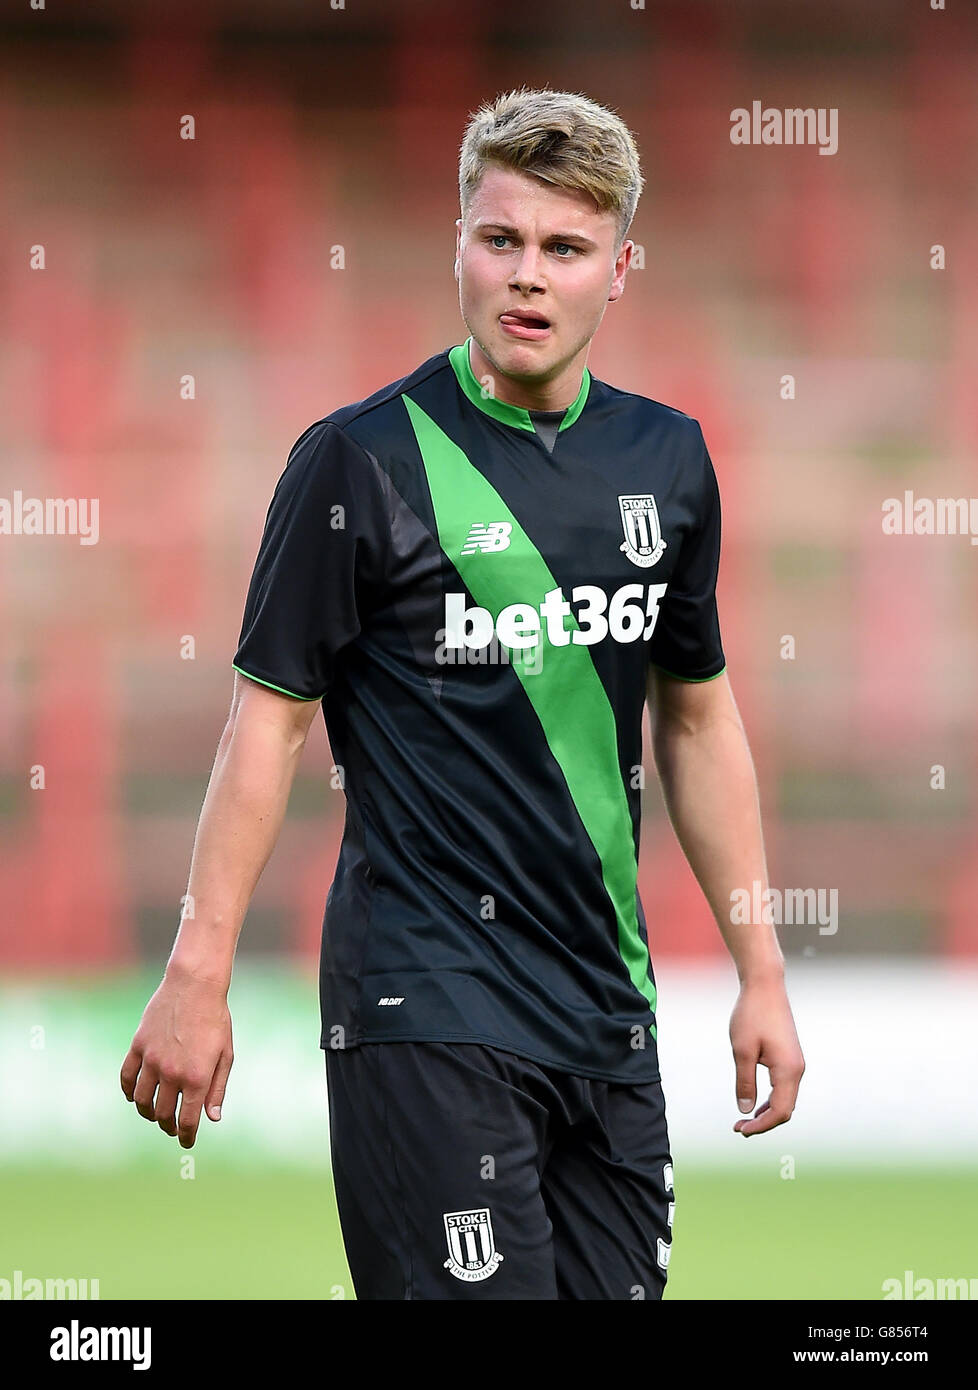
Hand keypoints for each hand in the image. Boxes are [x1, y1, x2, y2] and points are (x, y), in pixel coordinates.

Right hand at [119, 966, 233, 1148]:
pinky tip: (134, 1096)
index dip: (186, 1136)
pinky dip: (128, 1092)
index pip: (187, 1120)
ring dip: (147, 1112)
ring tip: (154, 1114)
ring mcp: (152, 1060)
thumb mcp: (225, 1054)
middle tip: (172, 1127)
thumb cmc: (216, 1019)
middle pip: (163, 1114)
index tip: (186, 1141)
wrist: (195, 986)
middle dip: (168, 1126)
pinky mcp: (138, 1046)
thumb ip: (217, 1088)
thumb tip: (212, 1118)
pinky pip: (126, 1077)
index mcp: (197, 1077)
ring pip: (141, 1100)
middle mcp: (172, 1073)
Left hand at [729, 975, 804, 1136]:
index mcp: (788, 1070)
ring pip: (785, 1099)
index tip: (740, 1129)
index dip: (761, 1126)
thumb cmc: (751, 1015)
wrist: (765, 986)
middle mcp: (797, 1069)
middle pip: (785, 1109)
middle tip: (739, 1128)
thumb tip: (745, 1110)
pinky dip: (771, 1099)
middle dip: (764, 1122)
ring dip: (767, 1112)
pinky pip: (784, 1086)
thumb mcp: (742, 1051)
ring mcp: (795, 1062)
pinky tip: (755, 1102)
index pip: (780, 1111)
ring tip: (744, 1120)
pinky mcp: (790, 1056)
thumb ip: (745, 1082)